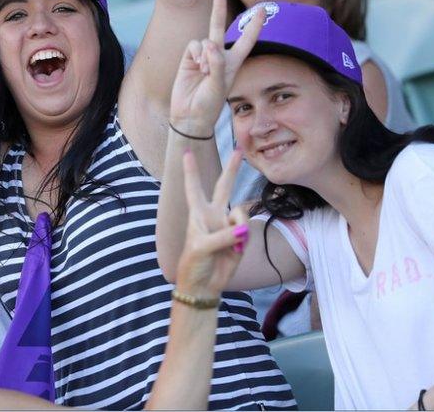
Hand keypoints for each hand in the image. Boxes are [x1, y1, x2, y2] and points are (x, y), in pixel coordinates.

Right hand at [168, 0, 264, 133]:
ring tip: (205, 72)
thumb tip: (208, 43)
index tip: (263, 9)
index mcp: (233, 62)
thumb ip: (217, 63)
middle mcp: (219, 56)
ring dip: (205, 55)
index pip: (246, 40)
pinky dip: (195, 55)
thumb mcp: (220, 85)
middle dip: (218, 7)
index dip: (255, 25)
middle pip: (220, 26)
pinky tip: (195, 68)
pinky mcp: (188, 59)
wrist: (189, 116)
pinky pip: (193, 46)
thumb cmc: (209, 104)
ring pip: (205, 40)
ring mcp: (202, 56)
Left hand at [173, 149, 248, 296]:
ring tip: (232, 242)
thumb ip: (222, 236)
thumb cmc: (193, 264)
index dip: (191, 170)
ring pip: (241, 212)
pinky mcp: (240, 238)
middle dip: (232, 168)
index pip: (193, 187)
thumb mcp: (201, 248)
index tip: (187, 152)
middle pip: (224, 186)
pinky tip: (235, 251)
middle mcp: (213, 215)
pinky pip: (247, 230)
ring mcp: (228, 225)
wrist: (204, 285)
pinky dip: (242, 239)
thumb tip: (243, 230)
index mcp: (197, 214)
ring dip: (238, 225)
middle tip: (238, 149)